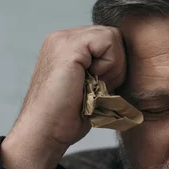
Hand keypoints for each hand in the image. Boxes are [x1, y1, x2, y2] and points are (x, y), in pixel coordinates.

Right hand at [1, 26, 126, 168]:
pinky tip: (90, 82)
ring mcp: (63, 40)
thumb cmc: (65, 118)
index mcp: (65, 46)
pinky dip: (109, 65)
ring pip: (112, 37)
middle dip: (114, 65)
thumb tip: (124, 64)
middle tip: (95, 88)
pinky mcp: (69, 47)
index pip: (106, 41)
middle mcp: (62, 38)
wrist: (44, 132)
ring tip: (91, 86)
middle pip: (112, 36)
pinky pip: (109, 42)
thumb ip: (101, 70)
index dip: (112, 65)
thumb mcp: (89, 87)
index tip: (96, 87)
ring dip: (112, 66)